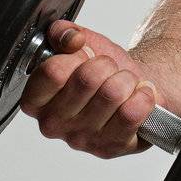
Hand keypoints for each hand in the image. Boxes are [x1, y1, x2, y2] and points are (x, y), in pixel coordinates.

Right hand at [20, 19, 159, 158]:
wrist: (136, 85)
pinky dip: (143, 96)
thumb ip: (64, 33)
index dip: (76, 55)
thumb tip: (68, 36)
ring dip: (126, 79)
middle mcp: (54, 124)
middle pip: (87, 79)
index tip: (84, 56)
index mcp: (36, 100)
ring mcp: (82, 139)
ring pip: (112, 93)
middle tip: (108, 70)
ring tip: (124, 84)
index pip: (52, 71)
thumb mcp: (82, 43)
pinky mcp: (111, 147)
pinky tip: (138, 97)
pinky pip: (132, 112)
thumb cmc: (105, 70)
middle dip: (106, 64)